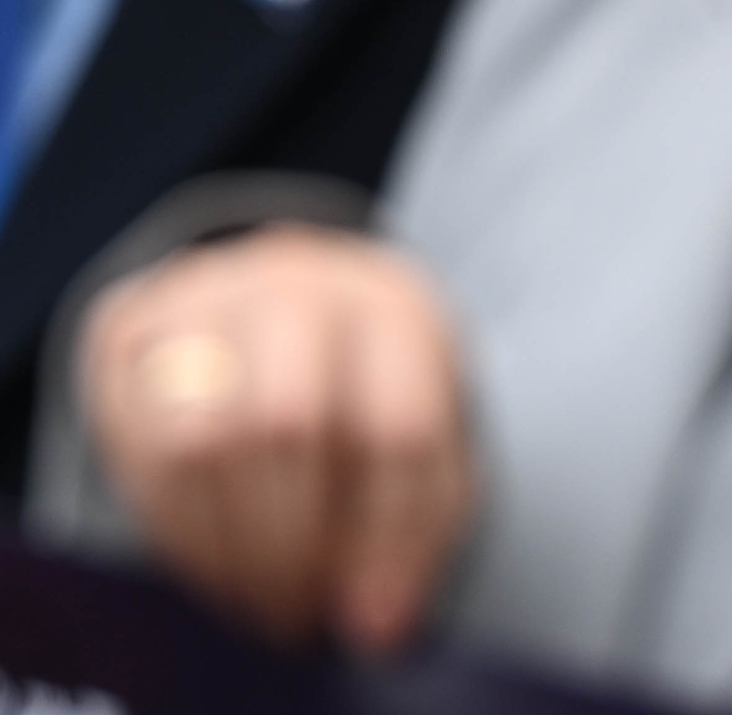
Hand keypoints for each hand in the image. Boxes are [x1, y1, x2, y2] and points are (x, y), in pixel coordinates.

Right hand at [81, 228, 474, 652]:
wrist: (276, 294)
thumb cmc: (360, 379)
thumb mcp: (422, 425)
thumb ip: (417, 522)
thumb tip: (379, 622)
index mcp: (392, 306)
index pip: (398, 422)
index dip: (387, 536)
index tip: (374, 617)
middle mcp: (299, 286)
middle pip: (288, 422)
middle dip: (289, 548)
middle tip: (296, 614)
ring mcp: (209, 299)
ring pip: (201, 440)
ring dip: (228, 550)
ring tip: (256, 597)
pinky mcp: (134, 333)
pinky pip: (140, 448)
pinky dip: (176, 531)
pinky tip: (211, 559)